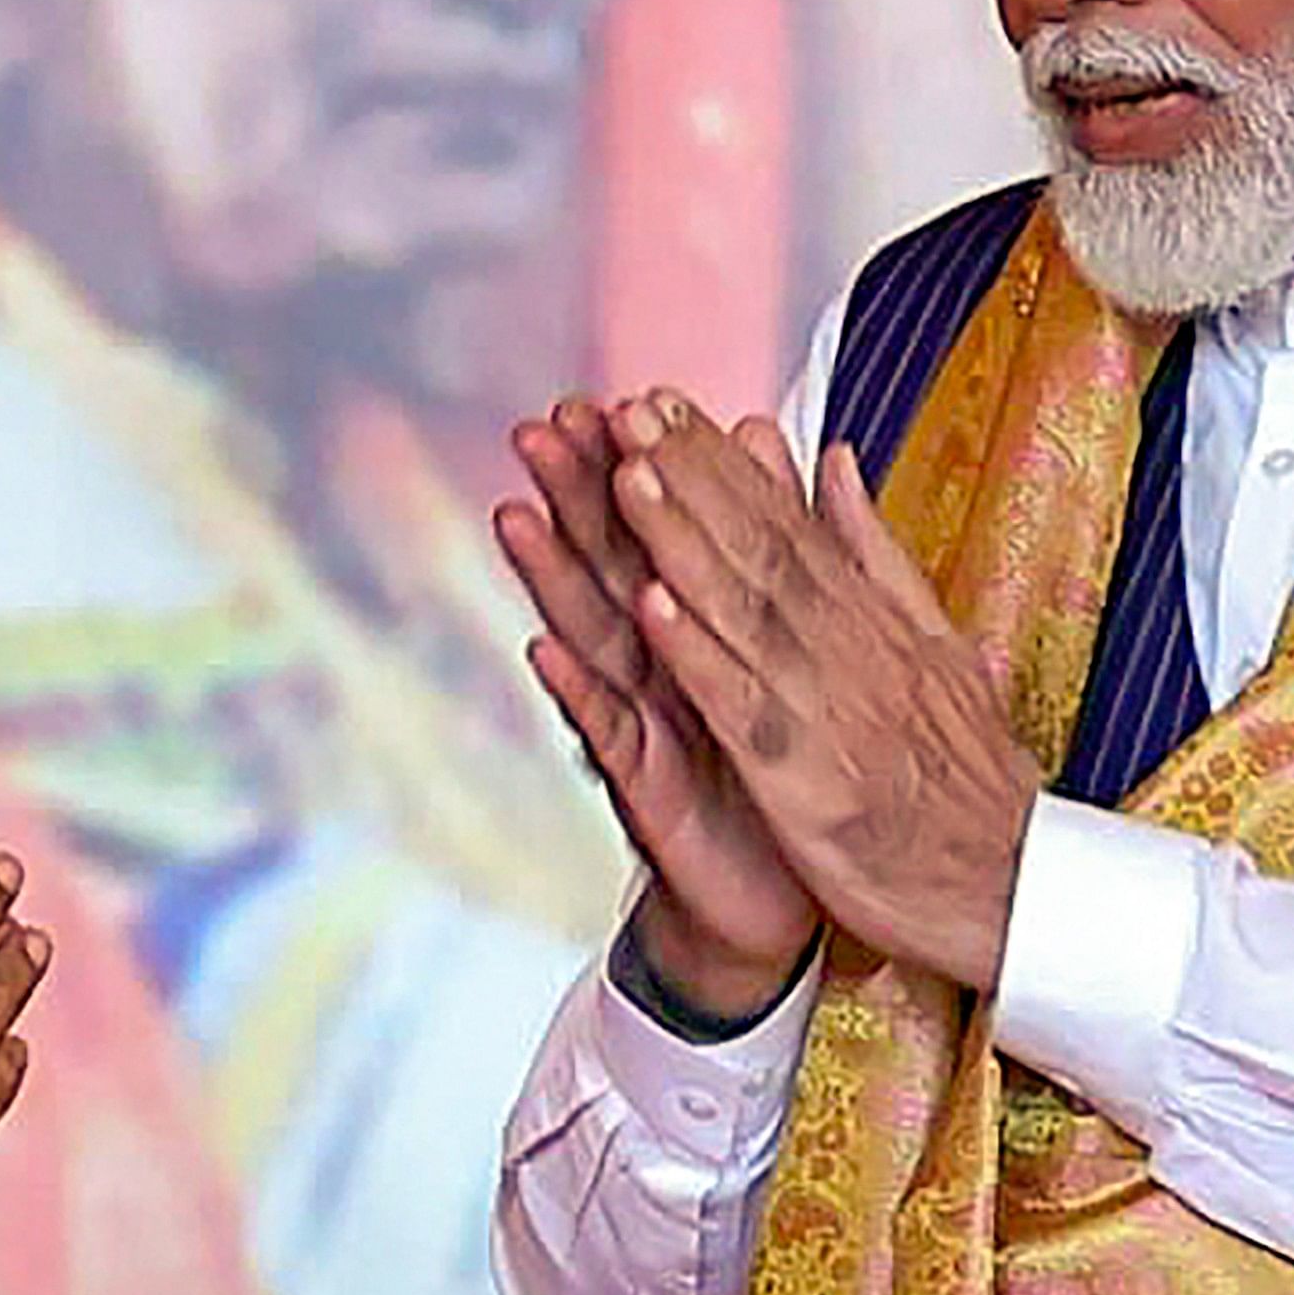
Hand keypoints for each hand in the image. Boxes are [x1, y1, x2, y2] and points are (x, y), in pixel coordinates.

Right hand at [498, 394, 818, 1022]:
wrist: (775, 896)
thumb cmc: (769, 772)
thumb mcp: (776, 665)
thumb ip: (763, 571)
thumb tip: (765, 478)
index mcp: (698, 632)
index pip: (662, 536)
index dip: (637, 469)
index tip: (612, 397)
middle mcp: (658, 670)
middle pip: (613, 569)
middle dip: (575, 500)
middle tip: (537, 428)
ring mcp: (644, 728)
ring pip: (595, 639)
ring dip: (553, 579)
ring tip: (517, 515)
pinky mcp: (645, 792)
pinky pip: (609, 737)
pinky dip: (579, 693)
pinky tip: (546, 648)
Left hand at [611, 396, 1041, 991]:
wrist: (1012, 886)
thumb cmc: (964, 776)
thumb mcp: (936, 643)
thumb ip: (875, 553)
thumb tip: (837, 461)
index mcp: (872, 618)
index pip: (784, 522)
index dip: (718, 462)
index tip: (662, 405)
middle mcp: (848, 650)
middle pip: (758, 549)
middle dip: (689, 477)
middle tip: (629, 412)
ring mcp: (825, 711)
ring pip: (744, 613)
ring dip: (683, 543)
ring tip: (631, 478)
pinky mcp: (803, 780)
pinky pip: (742, 711)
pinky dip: (698, 659)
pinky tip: (651, 609)